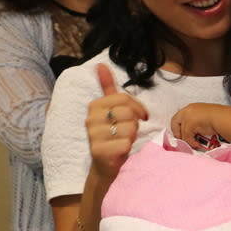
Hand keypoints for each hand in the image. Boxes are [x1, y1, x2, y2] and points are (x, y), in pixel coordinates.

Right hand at [85, 64, 147, 180]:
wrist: (107, 166)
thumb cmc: (113, 136)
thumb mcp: (112, 110)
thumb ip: (108, 88)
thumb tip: (101, 64)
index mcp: (94, 106)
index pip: (124, 98)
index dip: (138, 108)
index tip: (140, 116)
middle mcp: (90, 119)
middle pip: (128, 112)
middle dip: (135, 123)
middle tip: (128, 132)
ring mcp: (93, 135)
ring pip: (130, 127)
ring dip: (132, 136)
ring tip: (123, 141)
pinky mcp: (98, 151)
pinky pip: (126, 142)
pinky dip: (128, 148)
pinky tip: (121, 152)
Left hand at [171, 103, 230, 149]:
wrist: (222, 118)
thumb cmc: (218, 117)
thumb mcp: (204, 116)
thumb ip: (196, 120)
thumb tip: (193, 130)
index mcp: (191, 107)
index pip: (179, 115)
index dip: (178, 125)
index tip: (180, 132)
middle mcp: (187, 110)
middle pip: (175, 121)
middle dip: (177, 132)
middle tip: (181, 139)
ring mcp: (187, 117)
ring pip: (182, 132)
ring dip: (187, 140)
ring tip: (194, 143)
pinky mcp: (189, 125)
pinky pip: (187, 137)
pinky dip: (191, 142)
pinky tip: (197, 143)